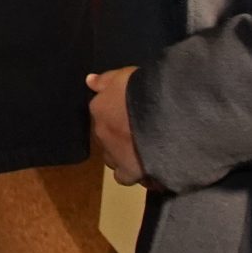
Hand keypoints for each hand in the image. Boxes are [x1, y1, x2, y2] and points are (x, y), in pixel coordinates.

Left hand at [87, 67, 143, 184]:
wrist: (162, 117)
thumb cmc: (144, 91)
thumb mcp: (124, 75)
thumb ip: (106, 80)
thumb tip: (89, 81)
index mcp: (99, 108)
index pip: (102, 113)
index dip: (117, 115)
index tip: (131, 116)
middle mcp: (102, 133)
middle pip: (106, 137)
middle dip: (119, 137)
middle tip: (140, 134)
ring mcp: (113, 154)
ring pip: (112, 159)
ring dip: (123, 156)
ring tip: (144, 153)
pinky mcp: (128, 171)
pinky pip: (125, 177)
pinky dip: (135, 174)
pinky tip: (148, 170)